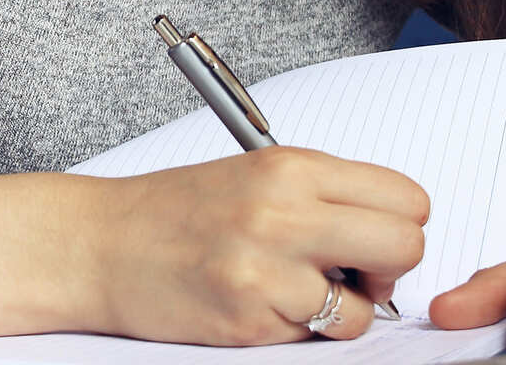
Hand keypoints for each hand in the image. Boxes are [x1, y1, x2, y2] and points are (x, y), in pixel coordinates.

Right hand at [91, 146, 428, 345]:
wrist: (100, 245)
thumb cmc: (173, 210)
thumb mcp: (253, 175)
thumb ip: (322, 195)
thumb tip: (388, 229)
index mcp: (289, 167)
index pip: (406, 197)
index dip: (401, 223)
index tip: (373, 235)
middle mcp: (283, 213)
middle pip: (405, 247)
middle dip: (390, 268)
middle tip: (353, 270)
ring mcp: (266, 270)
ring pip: (364, 309)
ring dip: (340, 309)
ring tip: (293, 290)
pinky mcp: (249, 320)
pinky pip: (313, 336)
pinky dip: (297, 328)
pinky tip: (260, 303)